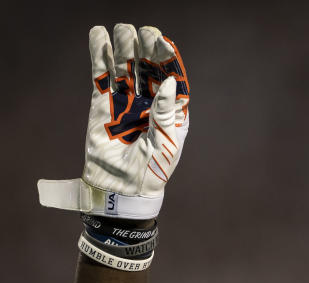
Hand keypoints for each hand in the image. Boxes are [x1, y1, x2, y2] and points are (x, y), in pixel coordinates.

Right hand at [38, 24, 189, 219]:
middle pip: (149, 68)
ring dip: (124, 48)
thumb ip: (166, 113)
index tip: (164, 42)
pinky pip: (102, 76)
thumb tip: (169, 81)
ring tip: (122, 29)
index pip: (172, 79)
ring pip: (126, 68)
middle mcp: (150, 103)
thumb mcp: (166, 143)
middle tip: (143, 32)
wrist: (124, 188)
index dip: (168, 60)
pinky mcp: (103, 104)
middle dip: (147, 49)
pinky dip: (100, 56)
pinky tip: (99, 36)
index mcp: (171, 112)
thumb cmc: (153, 171)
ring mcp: (126, 102)